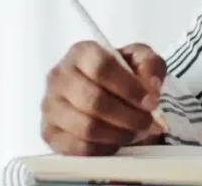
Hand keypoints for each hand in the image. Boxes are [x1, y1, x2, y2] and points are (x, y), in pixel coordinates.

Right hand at [41, 41, 167, 155]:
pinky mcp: (49, 132)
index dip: (130, 88)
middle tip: (148, 123)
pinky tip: (117, 142)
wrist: (106, 92)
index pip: (102, 68)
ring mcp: (50, 106)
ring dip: (119, 134)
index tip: (151, 102)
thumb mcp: (141, 60)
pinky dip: (104, 148)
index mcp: (81, 53)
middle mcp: (59, 77)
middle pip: (94, 101)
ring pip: (86, 127)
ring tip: (136, 133)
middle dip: (128, 116)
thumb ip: (150, 64)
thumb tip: (150, 86)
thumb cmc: (122, 73)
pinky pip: (78, 147)